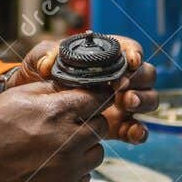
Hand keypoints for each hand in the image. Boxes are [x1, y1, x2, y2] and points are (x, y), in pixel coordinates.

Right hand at [0, 82, 105, 181]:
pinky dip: (76, 169)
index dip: (95, 95)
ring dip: (85, 146)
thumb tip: (75, 84)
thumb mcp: (18, 96)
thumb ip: (52, 89)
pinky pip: (86, 176)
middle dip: (89, 120)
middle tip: (68, 121)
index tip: (90, 97)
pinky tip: (54, 163)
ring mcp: (68, 169)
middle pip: (101, 125)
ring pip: (97, 153)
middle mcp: (69, 141)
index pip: (98, 98)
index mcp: (58, 112)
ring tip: (60, 144)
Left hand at [13, 35, 157, 143]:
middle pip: (146, 74)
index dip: (134, 53)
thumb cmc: (37, 78)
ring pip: (149, 99)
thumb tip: (50, 63)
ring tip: (125, 103)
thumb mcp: (37, 61)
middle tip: (122, 87)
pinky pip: (138, 129)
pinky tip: (131, 132)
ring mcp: (121, 103)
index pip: (129, 49)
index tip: (130, 61)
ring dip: (143, 100)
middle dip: (139, 79)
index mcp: (105, 58)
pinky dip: (139, 131)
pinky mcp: (118, 127)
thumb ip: (44, 55)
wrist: (32, 110)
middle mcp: (119, 79)